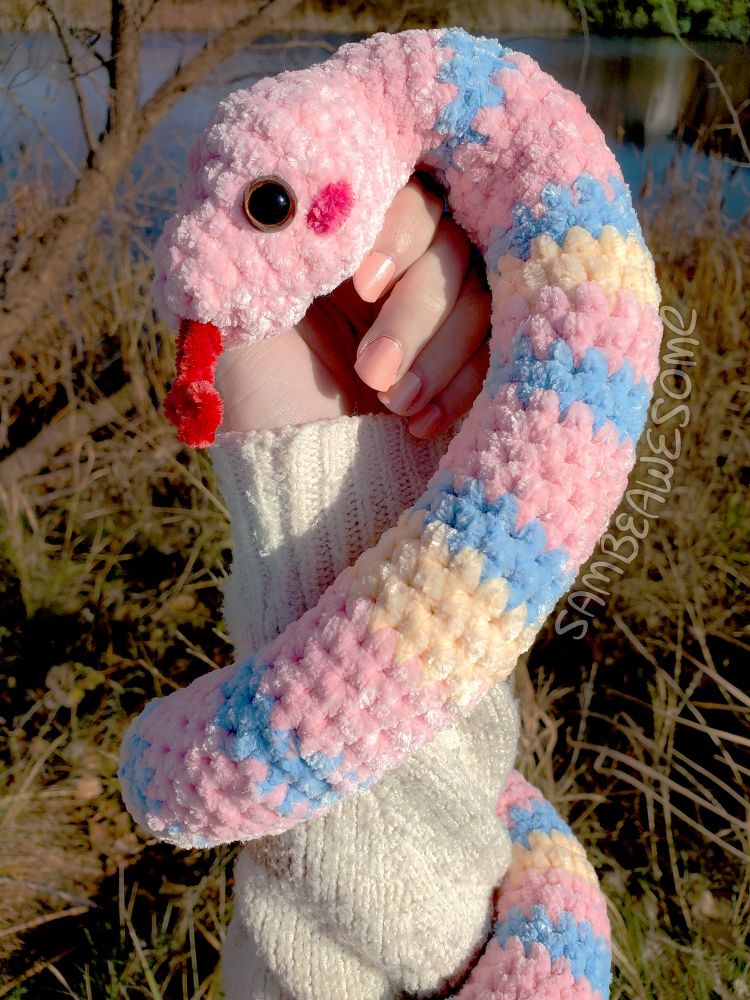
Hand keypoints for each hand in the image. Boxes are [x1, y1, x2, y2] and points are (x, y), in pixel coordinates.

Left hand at [214, 171, 490, 438]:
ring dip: (439, 354)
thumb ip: (271, 241)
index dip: (396, 231)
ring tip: (392, 403)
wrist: (290, 475)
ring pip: (481, 301)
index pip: (402, 196)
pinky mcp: (467, 362)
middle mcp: (398, 267)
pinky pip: (498, 355)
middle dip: (415, 312)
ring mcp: (439, 316)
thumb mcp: (243, 308)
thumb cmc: (258, 395)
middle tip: (371, 371)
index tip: (361, 284)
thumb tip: (299, 188)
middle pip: (453, 247)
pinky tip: (418, 423)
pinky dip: (462, 387)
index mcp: (345, 239)